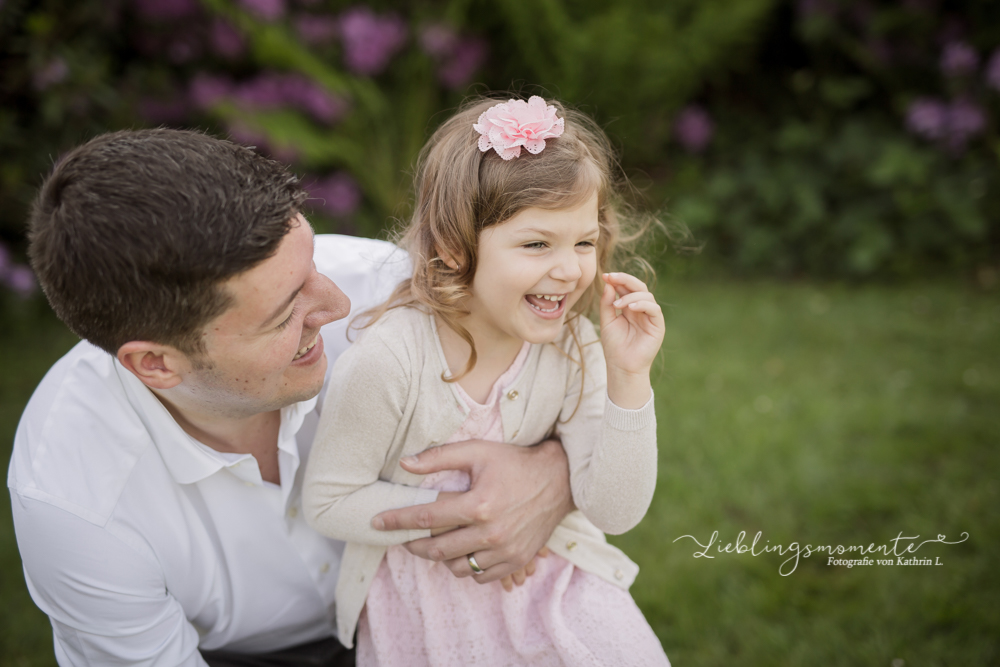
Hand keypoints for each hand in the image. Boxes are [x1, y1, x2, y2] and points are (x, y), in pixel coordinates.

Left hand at [371, 438, 572, 582]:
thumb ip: (439, 457)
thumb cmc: (515, 462)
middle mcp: (491, 533)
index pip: (426, 517)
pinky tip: (461, 552)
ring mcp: (505, 551)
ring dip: (440, 559)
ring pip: (458, 568)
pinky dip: (467, 567)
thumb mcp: (478, 451)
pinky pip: (481, 575)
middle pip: (437, 550)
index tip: (377, 522)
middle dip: (412, 545)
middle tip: (401, 538)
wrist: (559, 480)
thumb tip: (404, 464)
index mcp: (478, 505)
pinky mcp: (517, 560)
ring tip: (432, 545)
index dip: (397, 520)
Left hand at [599, 272, 663, 408]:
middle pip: (638, 286)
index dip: (617, 279)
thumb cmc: (614, 347)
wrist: (622, 367)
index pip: (626, 287)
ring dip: (630, 295)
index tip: (605, 276)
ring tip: (617, 304)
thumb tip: (608, 284)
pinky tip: (631, 308)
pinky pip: (654, 309)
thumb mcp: (607, 321)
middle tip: (612, 277)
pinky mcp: (657, 325)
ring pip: (646, 295)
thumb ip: (607, 303)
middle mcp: (641, 309)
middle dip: (625, 279)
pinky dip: (643, 304)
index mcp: (629, 307)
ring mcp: (650, 316)